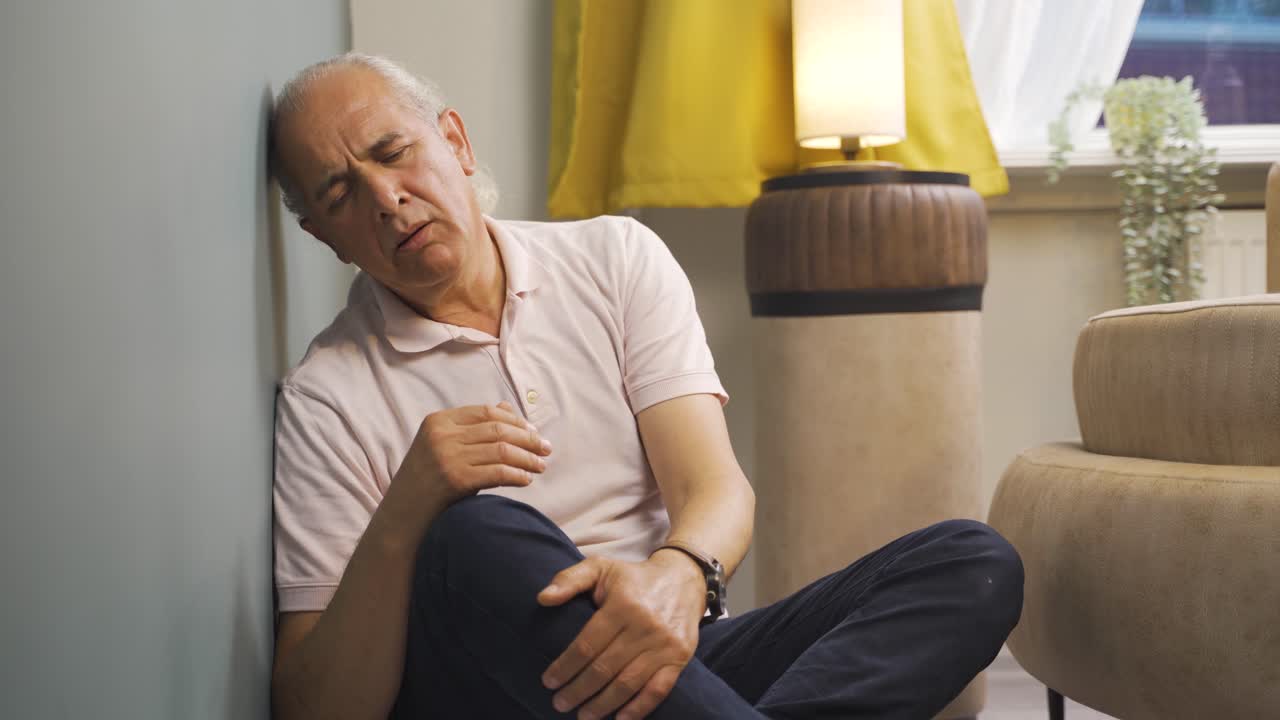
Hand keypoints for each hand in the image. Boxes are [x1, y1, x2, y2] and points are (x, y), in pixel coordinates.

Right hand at [395, 401, 551, 505]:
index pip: (486, 412)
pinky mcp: (455, 480)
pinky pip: (498, 472)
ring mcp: (446, 457)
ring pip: (502, 450)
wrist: (402, 515)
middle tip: (546, 449)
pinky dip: (518, 475)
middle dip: (528, 439)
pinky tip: (527, 480)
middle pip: (498, 430)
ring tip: (541, 465)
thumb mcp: (445, 447)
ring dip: (528, 458)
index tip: (534, 432)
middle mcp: (441, 435)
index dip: (515, 421)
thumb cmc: (427, 480)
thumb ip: (474, 427)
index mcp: (438, 420)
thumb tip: (508, 407)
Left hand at [537, 551, 706, 719]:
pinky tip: (620, 719)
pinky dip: (639, 708)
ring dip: (603, 704)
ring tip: (583, 716)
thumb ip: (569, 579)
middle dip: (578, 690)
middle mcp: (644, 626)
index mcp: (622, 605)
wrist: (684, 578)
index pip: (587, 644)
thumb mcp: (601, 568)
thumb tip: (543, 598)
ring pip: (628, 683)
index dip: (565, 666)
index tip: (548, 681)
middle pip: (604, 668)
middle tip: (559, 703)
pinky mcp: (680, 657)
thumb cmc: (634, 578)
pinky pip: (658, 689)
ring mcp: (664, 644)